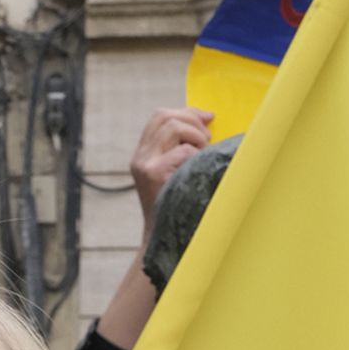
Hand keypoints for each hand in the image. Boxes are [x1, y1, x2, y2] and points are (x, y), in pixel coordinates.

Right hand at [130, 106, 213, 224]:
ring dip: (196, 136)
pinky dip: (197, 155)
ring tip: (204, 153)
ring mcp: (145, 165)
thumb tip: (207, 118)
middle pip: (165, 116)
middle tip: (208, 140)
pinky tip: (199, 169)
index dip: (186, 112)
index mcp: (143, 154)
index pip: (160, 116)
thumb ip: (182, 147)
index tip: (208, 118)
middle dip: (193, 121)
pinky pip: (183, 151)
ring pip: (172, 126)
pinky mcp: (154, 174)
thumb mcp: (176, 172)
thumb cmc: (178, 204)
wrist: (164, 237)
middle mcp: (140, 157)